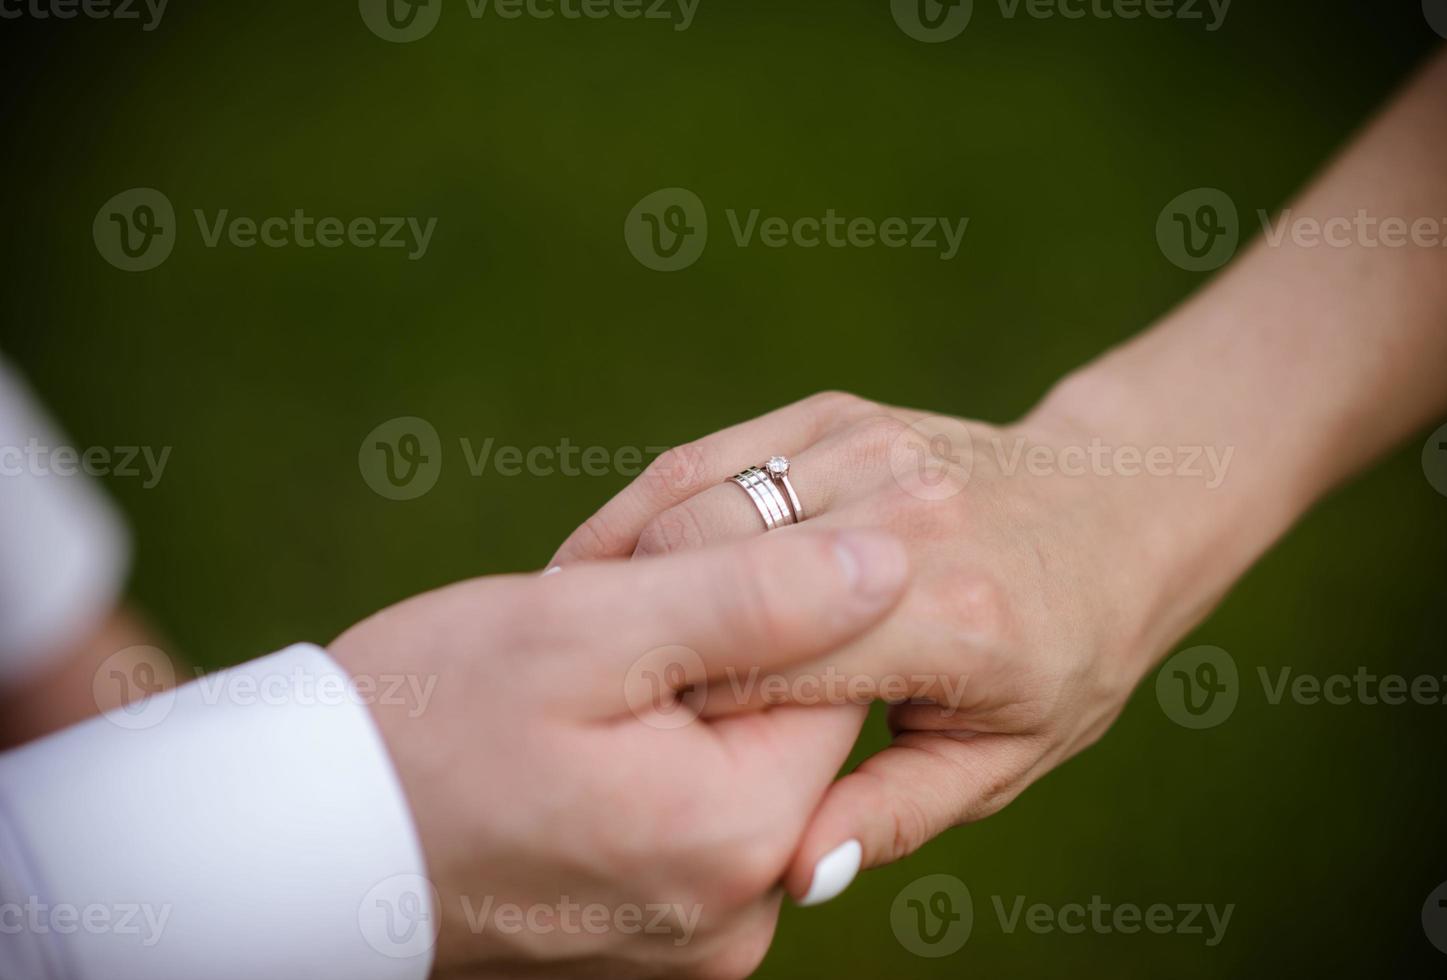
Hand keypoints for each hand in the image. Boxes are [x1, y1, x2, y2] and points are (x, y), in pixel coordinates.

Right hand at [329, 527, 908, 978]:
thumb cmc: (423, 721)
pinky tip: (568, 755)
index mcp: (738, 833)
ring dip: (673, 713)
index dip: (749, 604)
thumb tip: (891, 558)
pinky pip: (694, 824)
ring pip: (738, 772)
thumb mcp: (585, 628)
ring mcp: (697, 942)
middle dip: (710, 661)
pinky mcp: (656, 945)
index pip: (835, 673)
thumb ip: (755, 594)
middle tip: (595, 646)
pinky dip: (650, 770)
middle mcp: (739, 913)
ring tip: (566, 707)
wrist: (297, 845)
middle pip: (787, 729)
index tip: (653, 593)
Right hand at [549, 390, 1222, 901]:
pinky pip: (703, 459)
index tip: (620, 763)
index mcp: (951, 619)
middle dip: (634, 645)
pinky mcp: (836, 411)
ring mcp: (869, 448)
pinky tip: (612, 572)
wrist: (1117, 505)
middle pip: (710, 580)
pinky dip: (645, 516)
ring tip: (577, 644)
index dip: (681, 722)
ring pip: (691, 512)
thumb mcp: (1004, 759)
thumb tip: (797, 871)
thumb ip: (896, 812)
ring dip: (622, 579)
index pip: (767, 675)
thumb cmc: (1066, 651)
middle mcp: (907, 516)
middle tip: (574, 708)